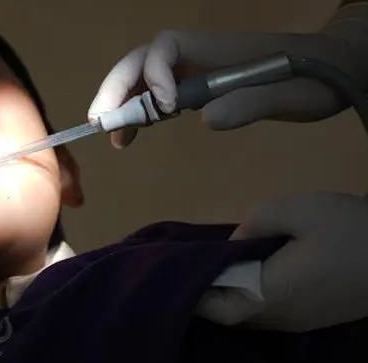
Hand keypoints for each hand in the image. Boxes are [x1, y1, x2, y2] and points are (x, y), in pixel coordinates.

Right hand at [87, 3, 367, 147]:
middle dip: (116, 88)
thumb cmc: (315, 80)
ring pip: (142, 76)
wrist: (333, 68)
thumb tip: (205, 119)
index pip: (167, 46)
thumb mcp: (293, 96)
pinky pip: (157, 90)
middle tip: (100, 122)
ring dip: (122, 101)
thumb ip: (251, 103)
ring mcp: (194, 67)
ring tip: (114, 137)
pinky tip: (134, 136)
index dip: (154, 72)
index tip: (166, 107)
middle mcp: (197, 52)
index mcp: (216, 48)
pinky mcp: (197, 83)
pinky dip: (140, 110)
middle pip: (141, 60)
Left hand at [196, 191, 367, 331]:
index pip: (216, 309)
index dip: (194, 290)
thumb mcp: (299, 210)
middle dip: (210, 291)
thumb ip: (255, 222)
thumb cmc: (351, 231)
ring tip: (222, 261)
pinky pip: (273, 313)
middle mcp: (282, 317)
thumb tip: (233, 241)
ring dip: (233, 295)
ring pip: (252, 316)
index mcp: (271, 294)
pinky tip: (255, 269)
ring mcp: (301, 322)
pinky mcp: (316, 317)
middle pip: (230, 315)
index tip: (181, 264)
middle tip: (200, 258)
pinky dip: (255, 295)